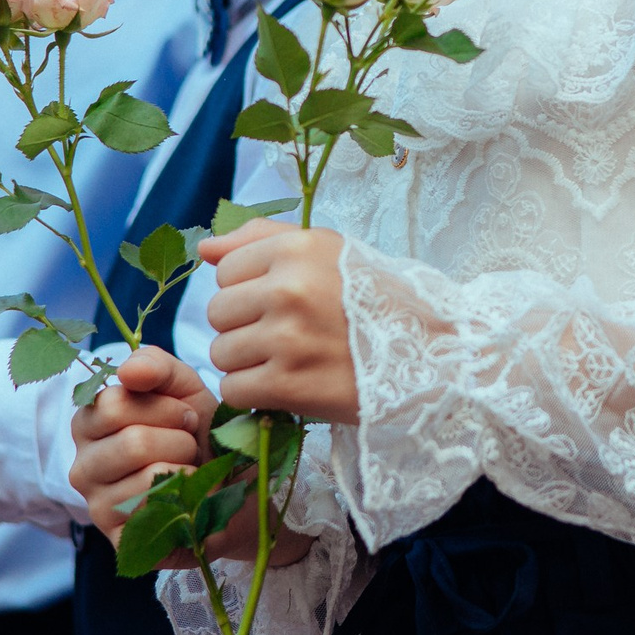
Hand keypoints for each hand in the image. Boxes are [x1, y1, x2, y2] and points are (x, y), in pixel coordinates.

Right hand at [69, 346, 212, 543]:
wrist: (233, 486)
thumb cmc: (199, 434)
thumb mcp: (183, 388)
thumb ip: (155, 366)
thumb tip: (128, 371)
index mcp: (88, 424)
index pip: (113, 404)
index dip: (164, 406)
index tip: (185, 415)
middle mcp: (82, 465)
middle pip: (131, 442)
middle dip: (179, 437)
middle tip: (190, 443)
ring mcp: (97, 505)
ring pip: (147, 474)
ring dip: (185, 466)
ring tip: (188, 468)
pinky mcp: (118, 538)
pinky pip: (157, 508)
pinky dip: (185, 495)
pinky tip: (186, 497)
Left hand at [200, 219, 359, 424]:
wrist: (430, 354)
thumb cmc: (375, 298)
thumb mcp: (328, 251)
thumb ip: (262, 239)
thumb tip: (204, 249)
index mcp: (297, 248)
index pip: (225, 270)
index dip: (248, 288)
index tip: (281, 301)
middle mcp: (288, 289)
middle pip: (217, 312)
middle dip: (242, 326)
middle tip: (284, 335)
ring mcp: (287, 338)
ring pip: (220, 353)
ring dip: (247, 363)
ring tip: (287, 361)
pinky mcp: (288, 384)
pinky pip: (234, 390)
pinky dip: (254, 394)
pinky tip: (287, 386)